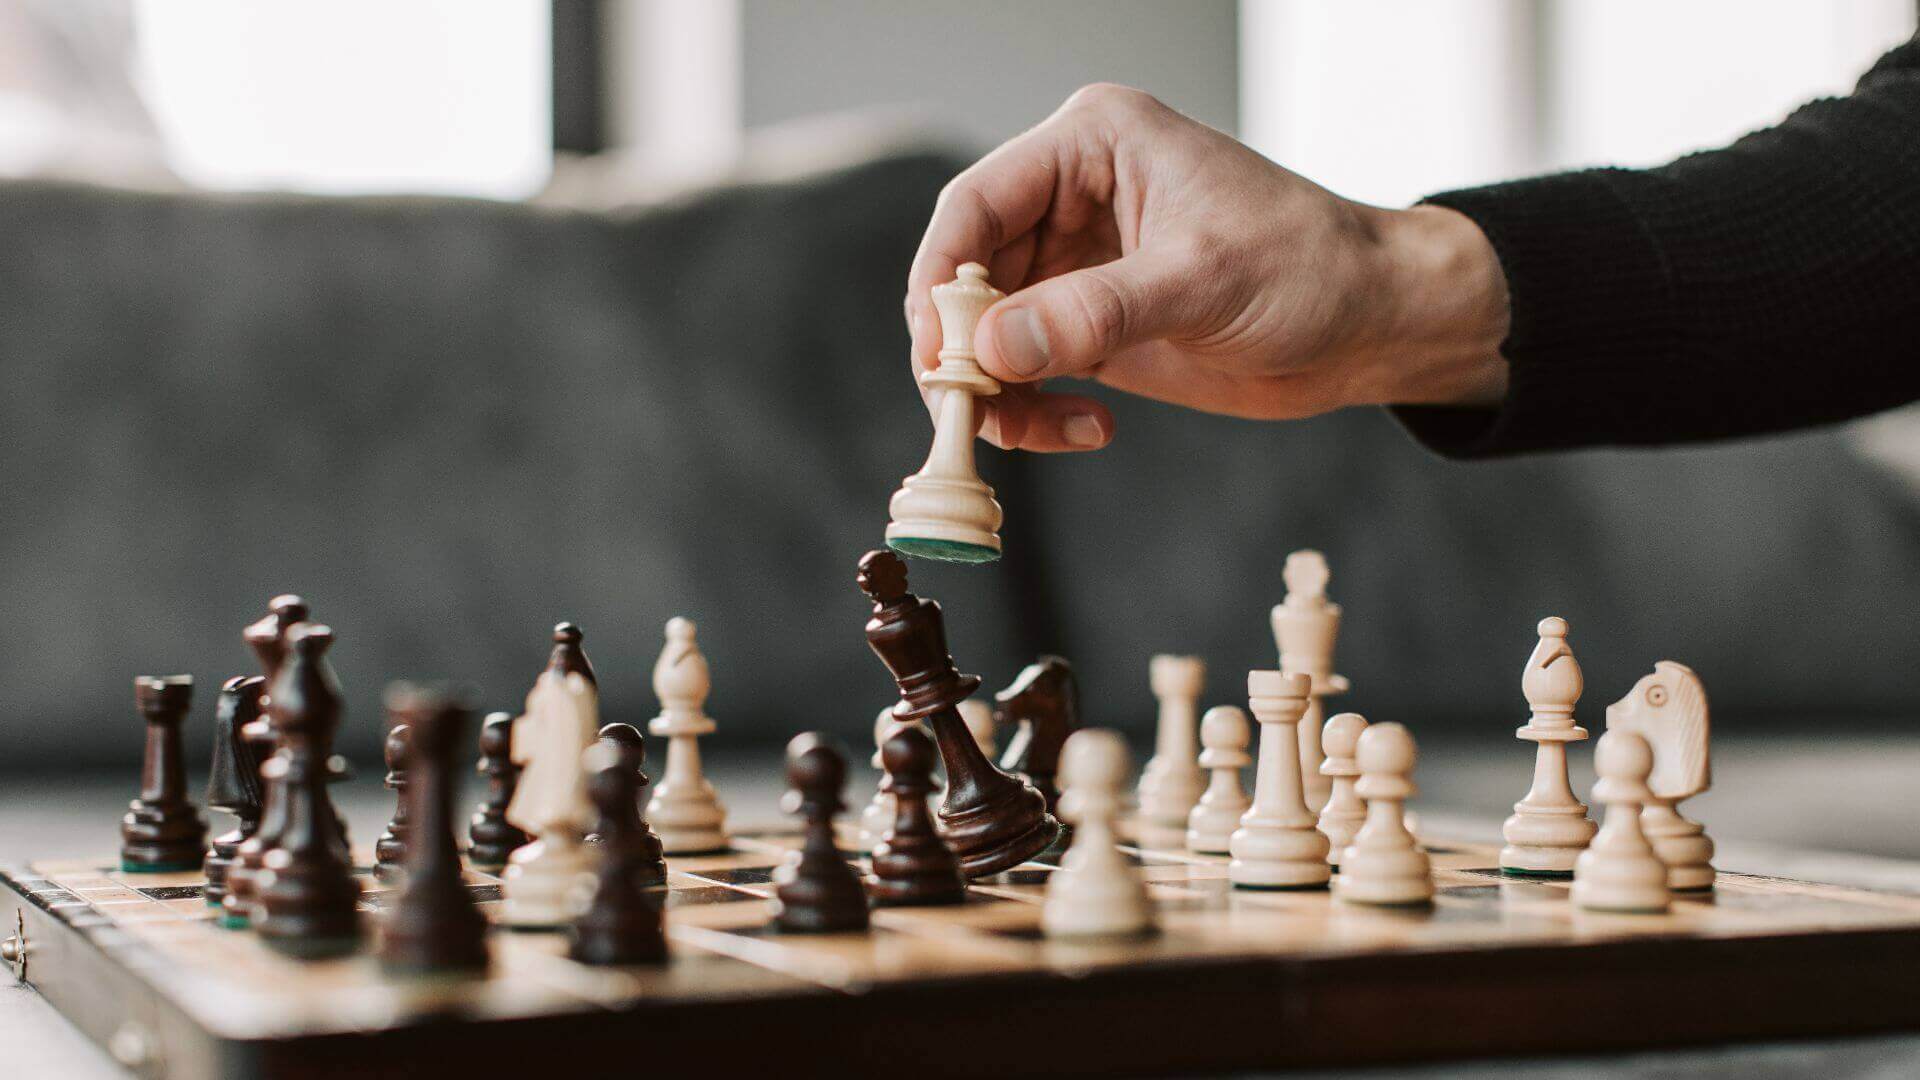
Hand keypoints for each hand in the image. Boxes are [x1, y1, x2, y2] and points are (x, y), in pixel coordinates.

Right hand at [905, 84, 1511, 451]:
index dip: (942, 281)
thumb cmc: (1309, 267)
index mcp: (1092, 147)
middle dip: (962, 351)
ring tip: (1035, 432)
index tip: (938, 354)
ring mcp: (1077, 266)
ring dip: (996, 394)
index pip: (976, 204)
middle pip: (967, 276)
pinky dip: (1034, 412)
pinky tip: (1088, 430)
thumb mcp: (1201, 281)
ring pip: (988, 333)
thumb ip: (1093, 312)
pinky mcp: (1091, 325)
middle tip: (970, 415)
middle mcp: (1071, 199)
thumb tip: (992, 349)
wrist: (1371, 324)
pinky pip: (1026, 372)